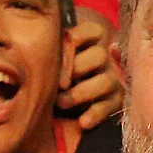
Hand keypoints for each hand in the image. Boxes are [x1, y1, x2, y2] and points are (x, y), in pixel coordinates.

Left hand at [57, 8, 121, 129]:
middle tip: (57, 82)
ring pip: (105, 81)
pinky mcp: (116, 99)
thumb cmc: (57, 62)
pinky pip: (110, 106)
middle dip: (75, 69)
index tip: (57, 48)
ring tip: (60, 102)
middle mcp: (106, 56)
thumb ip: (53, 43)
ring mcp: (112, 78)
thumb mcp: (55, 48)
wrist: (65, 91)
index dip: (74, 39)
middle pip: (98, 56)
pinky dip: (96, 114)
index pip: (91, 31)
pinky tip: (82, 122)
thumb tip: (36, 35)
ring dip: (81, 93)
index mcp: (92, 38)